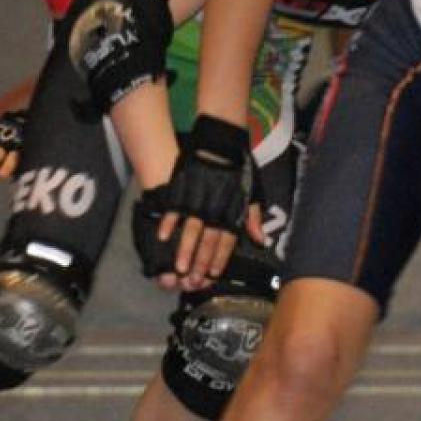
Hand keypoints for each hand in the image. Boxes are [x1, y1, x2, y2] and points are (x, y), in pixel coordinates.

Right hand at [151, 116, 252, 288]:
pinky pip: (174, 209)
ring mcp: (198, 199)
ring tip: (177, 268)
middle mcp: (216, 209)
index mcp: (233, 211)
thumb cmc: (239, 166)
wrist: (222, 140)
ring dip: (184, 251)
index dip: (220, 259)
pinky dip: (167, 223)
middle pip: (208, 241)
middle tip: (192, 280)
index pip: (227, 241)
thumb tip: (259, 240)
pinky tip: (161, 237)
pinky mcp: (183, 188)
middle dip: (201, 263)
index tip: (213, 275)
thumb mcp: (253, 191)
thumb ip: (253, 217)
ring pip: (190, 230)